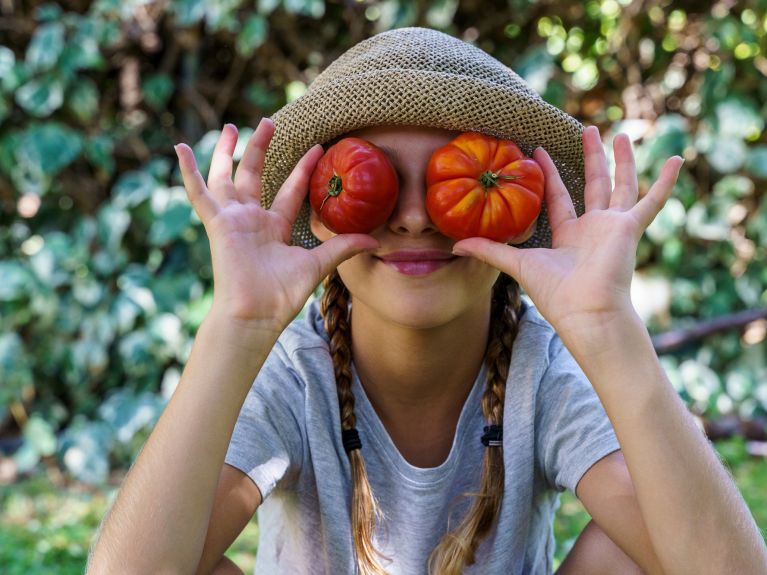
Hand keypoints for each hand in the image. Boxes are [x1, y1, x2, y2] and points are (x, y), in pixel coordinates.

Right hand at [175, 120, 378, 336]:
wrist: (256, 314)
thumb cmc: (282, 295)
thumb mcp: (317, 264)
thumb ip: (342, 247)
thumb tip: (375, 240)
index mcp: (274, 228)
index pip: (289, 191)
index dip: (302, 170)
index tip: (317, 147)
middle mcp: (251, 220)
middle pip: (253, 176)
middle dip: (260, 148)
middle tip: (269, 122)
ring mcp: (232, 220)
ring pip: (227, 177)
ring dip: (229, 152)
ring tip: (233, 125)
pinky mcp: (218, 223)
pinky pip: (199, 194)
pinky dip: (189, 172)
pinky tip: (181, 147)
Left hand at [451, 125, 683, 338]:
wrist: (586, 313)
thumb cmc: (554, 294)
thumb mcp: (517, 264)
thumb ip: (489, 252)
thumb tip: (454, 246)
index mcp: (569, 236)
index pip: (559, 197)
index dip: (550, 174)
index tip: (540, 150)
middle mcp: (593, 229)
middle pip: (593, 185)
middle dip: (590, 158)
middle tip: (587, 129)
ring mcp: (614, 227)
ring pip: (620, 185)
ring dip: (622, 161)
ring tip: (621, 134)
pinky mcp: (630, 228)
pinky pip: (652, 201)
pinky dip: (665, 182)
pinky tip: (678, 159)